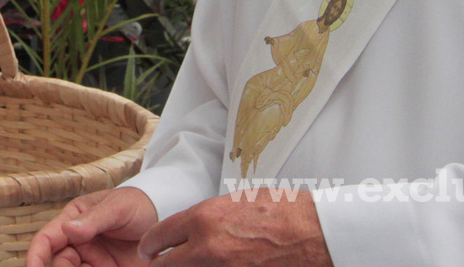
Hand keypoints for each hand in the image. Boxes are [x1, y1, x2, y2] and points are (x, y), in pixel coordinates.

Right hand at [27, 187, 157, 266]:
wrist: (163, 216)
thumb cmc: (136, 204)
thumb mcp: (117, 207)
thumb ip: (94, 219)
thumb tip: (68, 228)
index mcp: (73, 220)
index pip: (46, 239)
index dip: (36, 256)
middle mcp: (78, 242)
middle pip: (58, 263)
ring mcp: (92, 259)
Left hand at [139, 191, 331, 266]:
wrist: (316, 233)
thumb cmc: (282, 210)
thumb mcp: (236, 202)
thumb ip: (209, 218)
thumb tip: (194, 230)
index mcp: (205, 218)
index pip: (161, 235)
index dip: (151, 245)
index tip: (148, 250)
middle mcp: (208, 247)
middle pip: (168, 265)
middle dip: (162, 265)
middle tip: (158, 264)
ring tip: (183, 266)